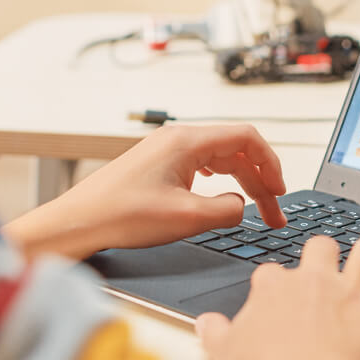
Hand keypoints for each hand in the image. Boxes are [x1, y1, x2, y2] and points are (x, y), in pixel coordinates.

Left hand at [2, 124, 287, 257]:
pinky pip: (202, 166)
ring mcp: (166, 151)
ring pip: (220, 159)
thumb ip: (227, 210)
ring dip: (242, 183)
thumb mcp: (186, 217)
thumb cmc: (120, 216)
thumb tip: (241, 207)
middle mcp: (177, 139)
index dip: (271, 163)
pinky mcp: (157, 165)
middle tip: (273, 213)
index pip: (247, 137)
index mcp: (187, 141)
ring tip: (254, 210)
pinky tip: (223, 197)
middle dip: (260, 180)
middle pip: (236, 149)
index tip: (280, 190)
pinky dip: (221, 181)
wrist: (79, 222)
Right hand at [195, 237, 359, 359]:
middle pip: (322, 246)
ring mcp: (351, 294)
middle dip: (325, 254)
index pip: (273, 272)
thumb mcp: (224, 356)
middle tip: (326, 272)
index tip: (278, 299)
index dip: (277, 285)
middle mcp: (314, 282)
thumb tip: (206, 323)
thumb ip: (216, 334)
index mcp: (274, 289)